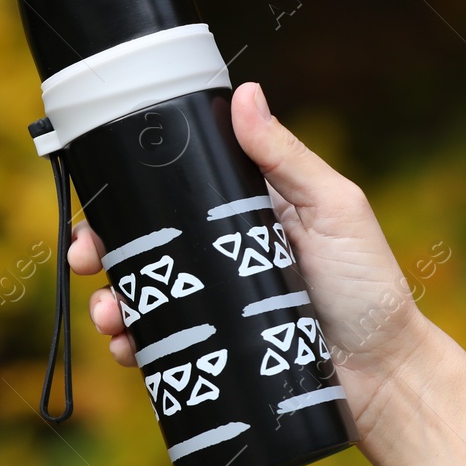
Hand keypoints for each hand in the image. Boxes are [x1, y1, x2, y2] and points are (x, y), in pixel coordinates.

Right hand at [67, 81, 431, 437]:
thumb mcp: (333, 208)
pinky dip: (128, 346)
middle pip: (138, 245)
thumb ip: (286, 157)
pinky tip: (125, 348)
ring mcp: (208, 305)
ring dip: (108, 302)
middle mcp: (215, 256)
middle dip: (98, 250)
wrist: (381, 374)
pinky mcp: (208, 350)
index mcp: (237, 214)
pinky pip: (154, 345)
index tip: (96, 203)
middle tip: (83, 259)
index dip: (125, 196)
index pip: (168, 194)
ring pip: (137, 296)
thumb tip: (243, 92)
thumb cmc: (369, 285)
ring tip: (109, 315)